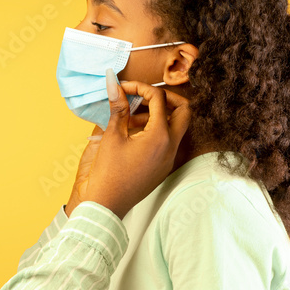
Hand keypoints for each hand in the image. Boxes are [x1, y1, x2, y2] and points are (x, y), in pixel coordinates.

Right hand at [69, 70, 190, 218]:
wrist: (107, 204)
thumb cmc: (108, 173)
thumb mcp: (112, 136)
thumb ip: (118, 108)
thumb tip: (114, 84)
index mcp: (160, 136)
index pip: (159, 98)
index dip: (140, 87)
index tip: (123, 87)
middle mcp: (171, 147)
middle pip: (183, 110)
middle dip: (165, 97)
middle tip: (143, 95)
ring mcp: (169, 158)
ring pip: (176, 126)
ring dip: (158, 114)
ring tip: (130, 115)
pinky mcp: (163, 166)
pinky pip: (167, 141)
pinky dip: (155, 129)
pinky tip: (131, 131)